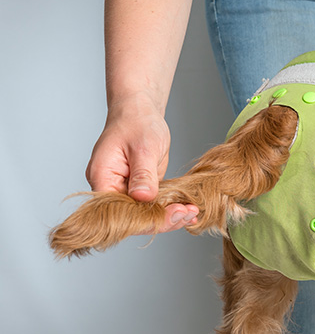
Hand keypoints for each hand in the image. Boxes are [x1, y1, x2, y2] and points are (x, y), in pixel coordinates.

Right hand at [85, 105, 198, 232]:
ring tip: (193, 214)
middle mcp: (110, 189)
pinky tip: (188, 212)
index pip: (121, 212)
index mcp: (102, 179)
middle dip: (162, 220)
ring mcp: (125, 191)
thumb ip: (143, 174)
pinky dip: (169, 209)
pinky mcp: (139, 190)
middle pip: (133, 218)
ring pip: (144, 215)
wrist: (140, 113)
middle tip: (189, 214)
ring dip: (169, 218)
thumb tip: (143, 197)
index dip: (147, 218)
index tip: (175, 213)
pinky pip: (152, 206)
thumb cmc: (137, 123)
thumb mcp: (144, 147)